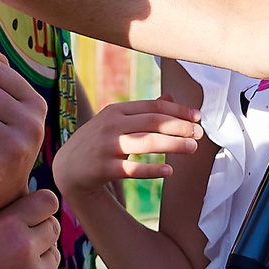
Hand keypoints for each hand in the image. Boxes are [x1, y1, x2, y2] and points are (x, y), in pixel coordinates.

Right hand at [0, 191, 64, 268]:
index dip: (38, 206)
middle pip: (53, 227)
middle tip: (18, 241)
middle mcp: (27, 250)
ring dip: (39, 256)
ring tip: (11, 266)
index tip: (29, 213)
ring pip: (53, 255)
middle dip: (38, 230)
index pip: (47, 202)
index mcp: (7, 226)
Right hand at [51, 98, 204, 194]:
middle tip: (200, 134)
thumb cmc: (98, 142)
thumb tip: (170, 97)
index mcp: (116, 111)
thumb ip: (142, 111)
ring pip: (147, 143)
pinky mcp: (103, 168)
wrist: (68, 168)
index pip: (153, 107)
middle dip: (180, 127)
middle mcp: (111, 125)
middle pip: (153, 122)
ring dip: (173, 144)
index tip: (198, 117)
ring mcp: (107, 146)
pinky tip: (169, 170)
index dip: (178, 111)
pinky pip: (132, 169)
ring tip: (193, 148)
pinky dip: (152, 169)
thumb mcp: (115, 121)